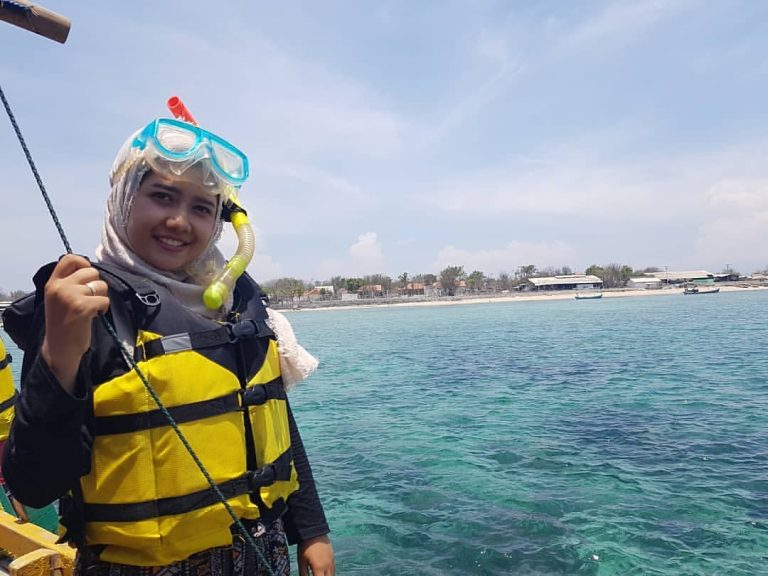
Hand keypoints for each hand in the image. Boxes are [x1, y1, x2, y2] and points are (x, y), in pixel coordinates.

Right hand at [41, 254, 108, 392]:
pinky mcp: (83, 307)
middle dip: (97, 284)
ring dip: (101, 297)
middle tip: (91, 299)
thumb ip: (69, 283)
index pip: (69, 259)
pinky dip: (104, 308)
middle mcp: (59, 287)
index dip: (84, 263)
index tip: (88, 276)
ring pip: (101, 285)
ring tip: (92, 308)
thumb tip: (90, 269)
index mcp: (52, 283)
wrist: (59, 349)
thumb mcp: (59, 299)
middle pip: (91, 271)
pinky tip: (95, 316)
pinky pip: (105, 300)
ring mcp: (70, 296)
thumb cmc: (63, 323)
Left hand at [297, 534, 334, 575]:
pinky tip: (325, 574)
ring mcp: (331, 561)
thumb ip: (303, 574)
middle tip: (316, 575)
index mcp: (319, 568)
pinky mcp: (333, 557)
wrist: (314, 531)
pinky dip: (330, 574)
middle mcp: (327, 566)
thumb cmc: (305, 546)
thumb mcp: (301, 561)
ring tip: (319, 574)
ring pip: (332, 575)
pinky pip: (333, 569)